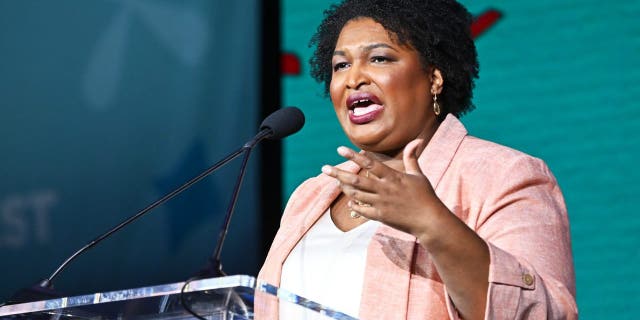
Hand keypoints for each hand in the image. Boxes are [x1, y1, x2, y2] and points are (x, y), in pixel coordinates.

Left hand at [321, 139, 447, 237]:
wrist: (429, 221)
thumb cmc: (425, 196)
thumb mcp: (418, 175)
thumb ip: (412, 157)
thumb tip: (417, 140)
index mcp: (393, 177)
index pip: (369, 164)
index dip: (354, 156)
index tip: (340, 149)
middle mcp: (384, 189)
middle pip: (356, 179)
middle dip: (338, 173)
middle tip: (324, 168)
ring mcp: (381, 203)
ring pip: (356, 194)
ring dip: (344, 188)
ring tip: (336, 181)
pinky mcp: (381, 216)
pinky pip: (362, 210)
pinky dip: (354, 205)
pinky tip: (350, 201)